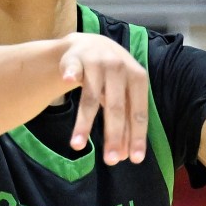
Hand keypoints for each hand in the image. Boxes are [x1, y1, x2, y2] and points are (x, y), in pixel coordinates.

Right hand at [58, 33, 148, 164]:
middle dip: (114, 136)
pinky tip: (68, 80)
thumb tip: (125, 156)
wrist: (91, 44)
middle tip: (111, 161)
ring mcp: (97, 62)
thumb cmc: (112, 77)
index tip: (134, 160)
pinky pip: (72, 69)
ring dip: (84, 123)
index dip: (136, 136)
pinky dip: (70, 74)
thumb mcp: (124, 94)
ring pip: (90, 97)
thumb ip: (126, 121)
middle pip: (116, 107)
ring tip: (77, 146)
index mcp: (137, 78)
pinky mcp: (75, 59)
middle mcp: (119, 68)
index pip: (138, 112)